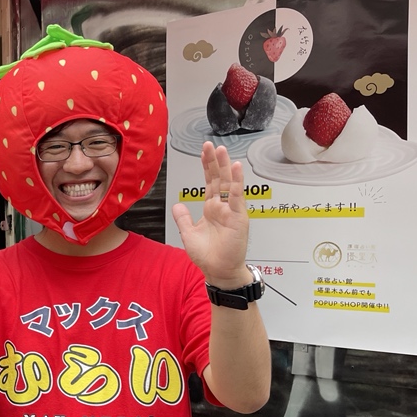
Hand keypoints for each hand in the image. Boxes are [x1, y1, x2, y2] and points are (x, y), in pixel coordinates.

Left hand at [171, 142, 250, 286]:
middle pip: (218, 179)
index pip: (209, 182)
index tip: (204, 151)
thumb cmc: (207, 255)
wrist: (219, 271)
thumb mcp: (188, 234)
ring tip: (222, 150)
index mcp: (211, 208)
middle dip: (214, 162)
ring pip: (228, 184)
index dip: (206, 167)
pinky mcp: (239, 218)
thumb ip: (183, 218)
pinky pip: (237, 197)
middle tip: (210, 145)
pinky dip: (237, 182)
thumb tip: (178, 204)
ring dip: (225, 167)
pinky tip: (236, 167)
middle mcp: (222, 206)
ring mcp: (232, 210)